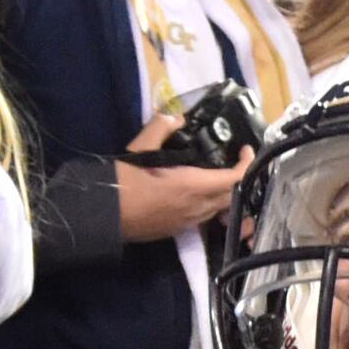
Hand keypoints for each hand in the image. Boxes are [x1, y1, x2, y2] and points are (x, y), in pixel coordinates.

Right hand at [117, 113, 250, 240]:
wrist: (103, 215)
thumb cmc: (123, 182)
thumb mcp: (140, 147)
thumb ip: (161, 128)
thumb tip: (177, 117)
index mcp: (191, 186)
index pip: (233, 178)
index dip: (245, 164)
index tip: (245, 150)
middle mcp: (196, 207)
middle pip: (230, 196)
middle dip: (237, 178)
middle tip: (233, 161)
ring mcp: (187, 222)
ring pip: (217, 209)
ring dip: (224, 193)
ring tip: (219, 176)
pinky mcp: (177, 230)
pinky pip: (203, 217)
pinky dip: (209, 204)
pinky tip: (197, 193)